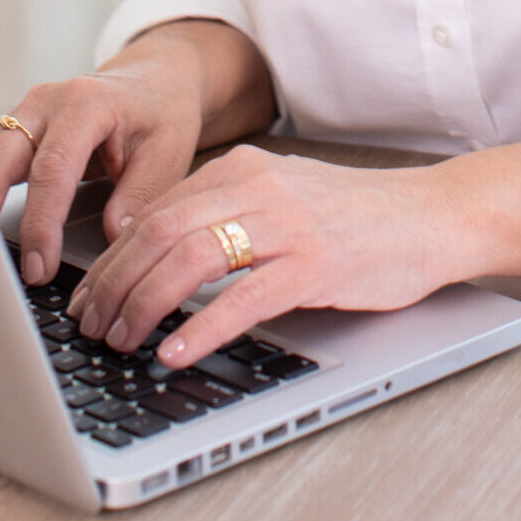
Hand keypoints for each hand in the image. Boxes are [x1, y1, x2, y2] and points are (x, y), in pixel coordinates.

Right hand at [0, 21, 272, 287]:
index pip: (52, 169)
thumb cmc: (162, 112)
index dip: (41, 223)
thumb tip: (111, 238)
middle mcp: (47, 102)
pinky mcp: (14, 128)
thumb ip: (140, 194)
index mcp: (86, 104)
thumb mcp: (168, 150)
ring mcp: (25, 112)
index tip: (38, 266)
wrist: (155, 80)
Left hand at [64, 145, 460, 368]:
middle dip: (113, 284)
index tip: (89, 298)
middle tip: (91, 325)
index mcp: (242, 168)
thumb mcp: (280, 196)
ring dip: (144, 306)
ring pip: (190, 259)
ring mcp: (288, 224)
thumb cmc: (355, 215)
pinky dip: (201, 328)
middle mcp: (258, 186)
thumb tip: (155, 256)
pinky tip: (175, 352)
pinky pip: (244, 298)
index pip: (154, 212)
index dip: (110, 260)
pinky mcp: (316, 264)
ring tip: (122, 340)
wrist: (430, 214)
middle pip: (159, 232)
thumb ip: (226, 213)